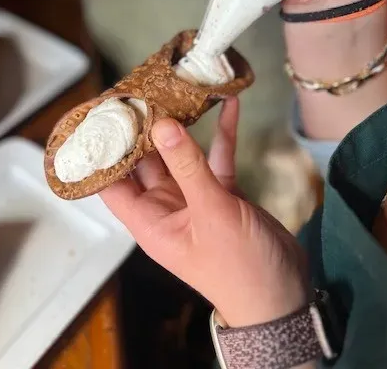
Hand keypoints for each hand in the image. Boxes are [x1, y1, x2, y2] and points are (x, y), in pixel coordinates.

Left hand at [100, 98, 308, 327]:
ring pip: (181, 155)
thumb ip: (188, 167)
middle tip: (142, 89)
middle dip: (143, 129)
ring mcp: (194, 199)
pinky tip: (228, 106)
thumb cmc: (240, 269)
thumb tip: (162, 125)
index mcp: (149, 222)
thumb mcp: (211, 215)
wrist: (284, 297)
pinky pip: (215, 159)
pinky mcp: (221, 194)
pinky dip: (221, 135)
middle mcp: (166, 208)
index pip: (112, 183)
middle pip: (145, 161)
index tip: (102, 116)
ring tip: (179, 90)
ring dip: (182, 127)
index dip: (103, 152)